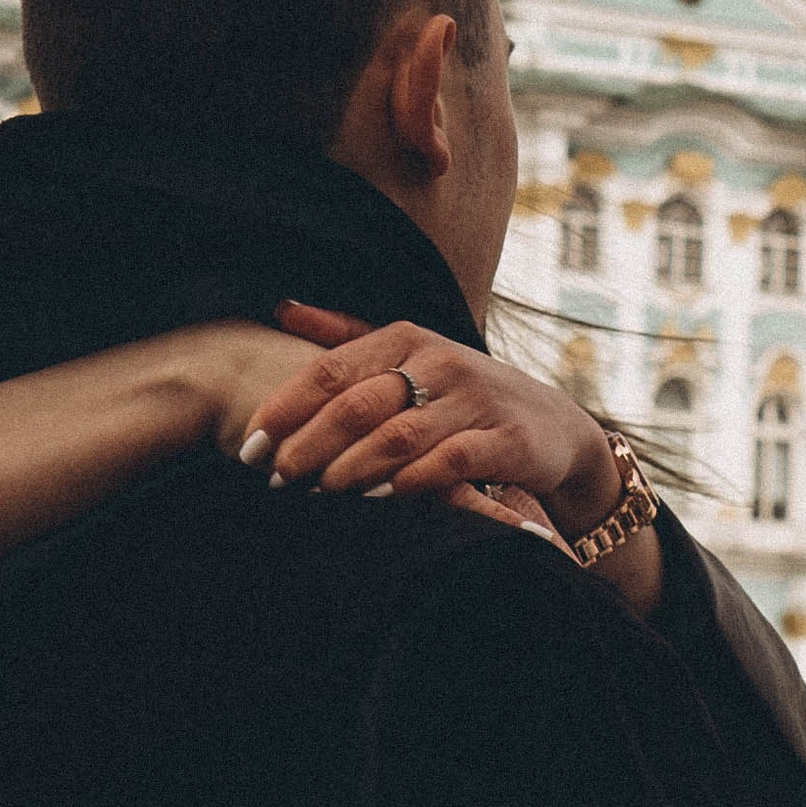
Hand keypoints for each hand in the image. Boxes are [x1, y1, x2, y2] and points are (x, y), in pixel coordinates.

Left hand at [244, 304, 628, 540]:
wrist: (553, 425)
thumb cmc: (462, 393)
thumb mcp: (410, 354)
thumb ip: (346, 337)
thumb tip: (282, 308)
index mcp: (407, 338)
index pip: (332, 368)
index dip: (286, 405)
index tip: (251, 440)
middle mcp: (440, 361)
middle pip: (359, 403)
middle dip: (310, 443)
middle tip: (276, 475)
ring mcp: (475, 400)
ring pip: (399, 434)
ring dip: (351, 467)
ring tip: (319, 491)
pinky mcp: (507, 440)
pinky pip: (450, 461)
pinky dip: (411, 481)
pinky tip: (382, 497)